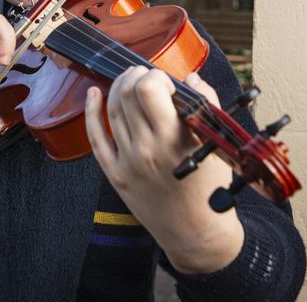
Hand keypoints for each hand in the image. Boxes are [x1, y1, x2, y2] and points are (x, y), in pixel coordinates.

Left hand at [85, 67, 243, 274]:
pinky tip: (94, 94)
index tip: (166, 82)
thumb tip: (191, 77)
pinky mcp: (114, 174)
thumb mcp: (216, 143)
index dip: (155, 76)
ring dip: (118, 87)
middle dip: (135, 75)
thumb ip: (208, 103)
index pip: (149, 89)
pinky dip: (91, 111)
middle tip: (146, 76)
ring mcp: (128, 162)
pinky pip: (95, 137)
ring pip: (111, 109)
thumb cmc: (210, 186)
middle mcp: (148, 148)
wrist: (196, 232)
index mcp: (176, 139)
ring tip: (129, 82)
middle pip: (127, 94)